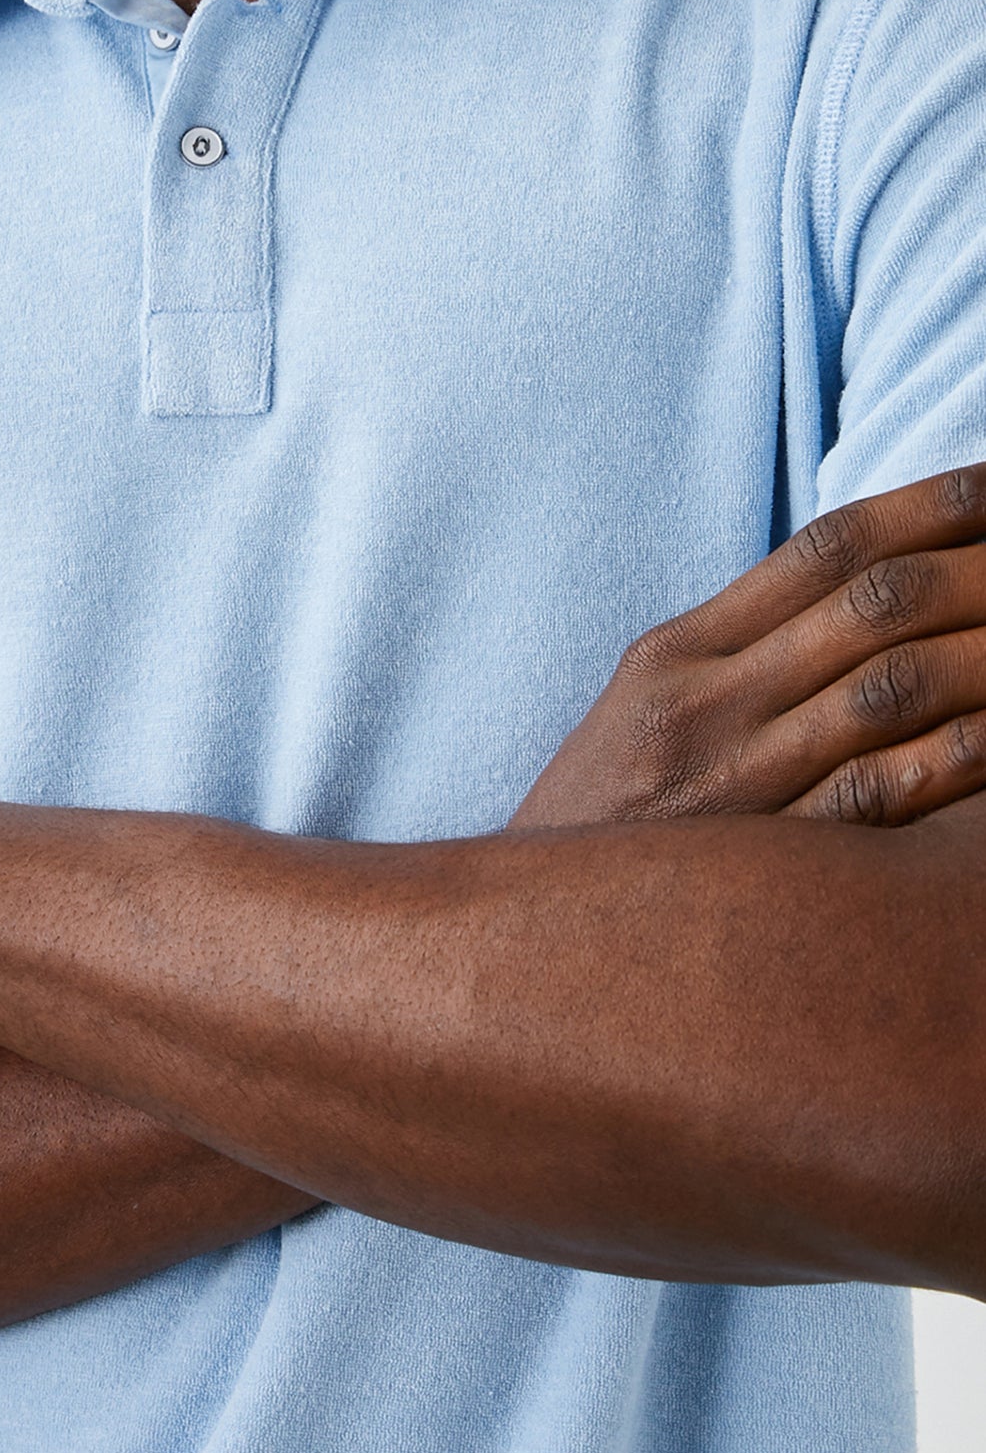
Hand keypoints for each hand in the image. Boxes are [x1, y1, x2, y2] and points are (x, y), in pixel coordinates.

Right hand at [512, 469, 985, 828]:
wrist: (513, 947)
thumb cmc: (604, 827)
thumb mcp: (645, 714)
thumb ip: (739, 654)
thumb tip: (862, 594)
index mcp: (675, 654)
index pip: (824, 549)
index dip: (930, 506)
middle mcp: (702, 705)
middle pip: (874, 605)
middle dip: (982, 569)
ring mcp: (731, 785)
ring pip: (893, 689)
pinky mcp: (759, 866)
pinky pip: (882, 795)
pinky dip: (962, 756)